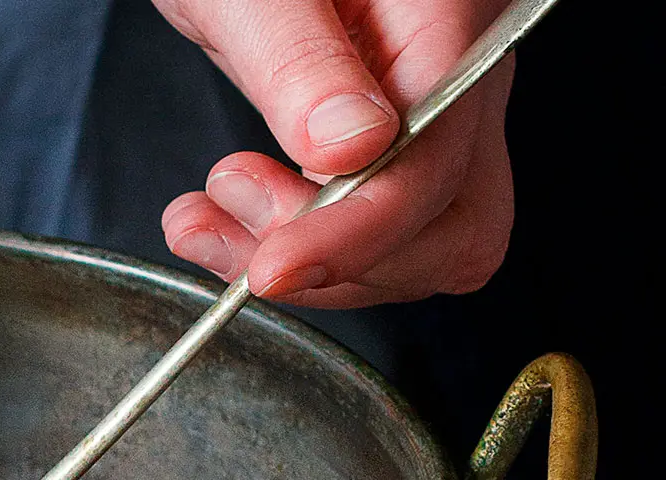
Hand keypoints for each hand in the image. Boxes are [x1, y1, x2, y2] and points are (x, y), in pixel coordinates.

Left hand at [154, 0, 515, 307]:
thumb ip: (300, 60)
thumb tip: (352, 147)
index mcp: (446, 18)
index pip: (435, 161)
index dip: (356, 233)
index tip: (274, 269)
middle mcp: (458, 73)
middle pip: (452, 223)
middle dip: (339, 257)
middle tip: (230, 220)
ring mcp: (428, 112)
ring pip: (416, 240)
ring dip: (308, 262)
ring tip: (207, 219)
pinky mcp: (385, 140)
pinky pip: (367, 222)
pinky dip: (294, 242)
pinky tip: (223, 220)